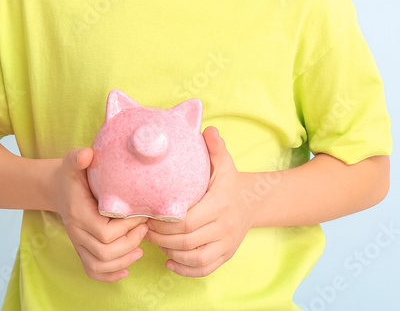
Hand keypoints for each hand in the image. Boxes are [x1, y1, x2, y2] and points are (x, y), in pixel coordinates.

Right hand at [51, 147, 148, 281]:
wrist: (56, 188)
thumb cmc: (70, 174)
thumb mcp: (72, 162)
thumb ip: (78, 157)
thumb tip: (88, 154)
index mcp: (78, 214)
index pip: (104, 232)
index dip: (126, 228)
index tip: (142, 215)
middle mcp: (76, 232)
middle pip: (104, 252)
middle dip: (129, 243)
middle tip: (145, 229)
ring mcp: (77, 243)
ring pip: (99, 265)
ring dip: (123, 260)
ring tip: (140, 249)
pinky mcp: (81, 250)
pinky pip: (92, 270)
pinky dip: (109, 275)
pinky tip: (126, 269)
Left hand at [144, 126, 253, 276]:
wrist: (253, 201)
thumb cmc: (229, 181)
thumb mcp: (224, 162)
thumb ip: (215, 147)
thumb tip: (207, 128)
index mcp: (220, 203)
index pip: (188, 221)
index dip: (165, 223)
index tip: (149, 216)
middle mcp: (225, 225)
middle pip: (188, 240)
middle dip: (162, 238)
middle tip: (146, 230)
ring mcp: (227, 243)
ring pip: (195, 257)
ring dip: (171, 253)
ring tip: (156, 242)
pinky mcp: (226, 254)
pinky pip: (204, 269)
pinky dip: (185, 270)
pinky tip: (170, 262)